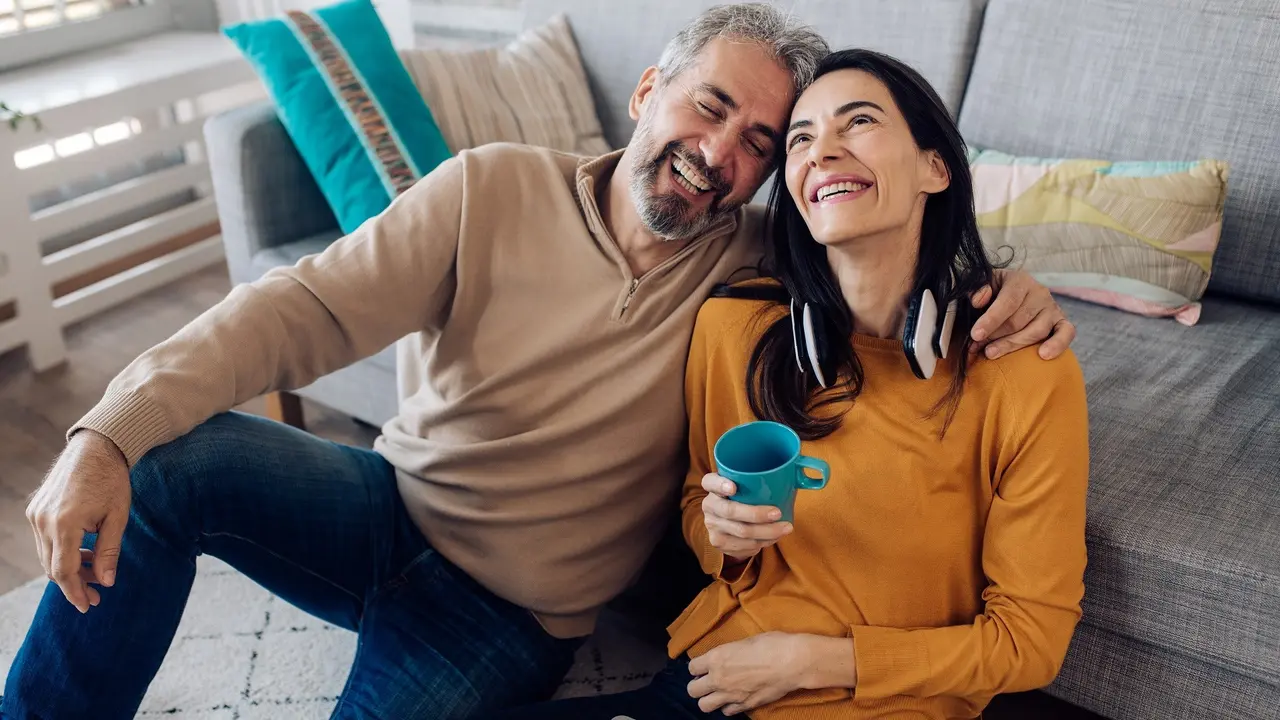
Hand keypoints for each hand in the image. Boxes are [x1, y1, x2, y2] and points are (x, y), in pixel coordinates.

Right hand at [26, 430, 131, 612]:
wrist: (96, 448)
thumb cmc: (112, 480)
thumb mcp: (118, 517)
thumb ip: (109, 552)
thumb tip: (106, 583)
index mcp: (65, 524)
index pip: (63, 572)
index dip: (76, 593)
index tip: (90, 605)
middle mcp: (43, 521)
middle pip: (52, 567)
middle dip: (74, 584)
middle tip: (97, 592)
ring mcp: (35, 515)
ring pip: (46, 556)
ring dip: (68, 568)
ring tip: (95, 570)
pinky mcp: (34, 509)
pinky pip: (44, 541)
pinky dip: (61, 551)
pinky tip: (84, 552)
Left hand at [687, 632, 807, 714]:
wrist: (792, 662)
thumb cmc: (771, 644)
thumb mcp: (744, 642)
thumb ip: (729, 653)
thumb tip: (726, 657)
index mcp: (716, 658)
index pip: (691, 668)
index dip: (697, 667)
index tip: (704, 667)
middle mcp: (718, 678)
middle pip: (692, 690)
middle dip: (697, 686)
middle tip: (707, 681)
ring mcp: (731, 695)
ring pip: (704, 706)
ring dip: (709, 699)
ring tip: (717, 693)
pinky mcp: (744, 705)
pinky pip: (726, 712)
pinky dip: (728, 707)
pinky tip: (734, 699)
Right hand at [700, 473, 791, 562]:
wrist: (728, 525)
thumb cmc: (743, 499)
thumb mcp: (745, 486)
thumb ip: (759, 479)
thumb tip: (793, 472)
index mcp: (713, 487)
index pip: (710, 482)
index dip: (720, 484)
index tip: (734, 487)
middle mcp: (709, 506)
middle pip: (730, 511)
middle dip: (757, 514)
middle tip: (777, 513)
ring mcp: (713, 526)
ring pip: (742, 532)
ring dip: (767, 532)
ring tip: (785, 528)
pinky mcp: (719, 543)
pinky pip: (744, 545)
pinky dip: (763, 542)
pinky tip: (774, 537)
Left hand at [969, 269, 1075, 359]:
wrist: (1013, 296)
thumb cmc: (994, 293)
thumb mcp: (983, 286)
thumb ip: (977, 289)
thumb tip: (978, 300)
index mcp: (1019, 280)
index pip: (1007, 301)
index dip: (990, 319)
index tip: (976, 335)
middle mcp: (1039, 292)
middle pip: (1018, 320)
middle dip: (995, 336)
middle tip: (976, 347)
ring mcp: (1052, 307)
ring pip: (1036, 331)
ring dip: (1013, 345)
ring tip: (991, 353)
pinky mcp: (1062, 321)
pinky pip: (1066, 333)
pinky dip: (1057, 344)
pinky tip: (1043, 355)